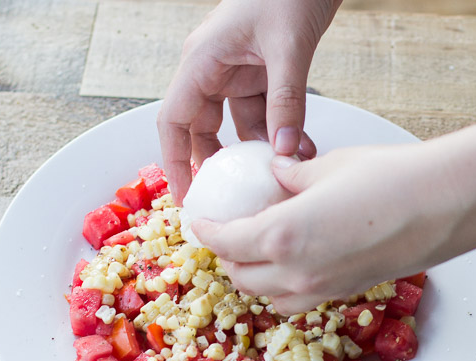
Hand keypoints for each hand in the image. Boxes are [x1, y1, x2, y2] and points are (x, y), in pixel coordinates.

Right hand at [157, 0, 341, 204]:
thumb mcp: (288, 48)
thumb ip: (286, 102)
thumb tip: (283, 151)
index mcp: (202, 60)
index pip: (175, 120)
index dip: (176, 161)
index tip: (187, 195)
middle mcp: (213, 68)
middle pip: (203, 128)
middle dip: (221, 163)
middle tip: (237, 197)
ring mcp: (237, 70)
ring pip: (240, 124)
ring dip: (262, 148)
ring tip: (286, 170)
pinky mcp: (262, 71)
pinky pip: (266, 111)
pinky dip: (281, 131)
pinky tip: (300, 148)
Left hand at [189, 142, 475, 313]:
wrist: (444, 205)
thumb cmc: (387, 178)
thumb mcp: (328, 167)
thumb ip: (292, 175)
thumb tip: (278, 174)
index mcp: (279, 237)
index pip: (225, 242)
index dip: (207, 230)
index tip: (201, 219)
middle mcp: (295, 274)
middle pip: (242, 277)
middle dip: (227, 257)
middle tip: (229, 233)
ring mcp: (322, 290)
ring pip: (270, 296)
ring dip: (256, 277)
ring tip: (259, 252)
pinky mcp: (347, 293)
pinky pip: (301, 300)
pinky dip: (287, 287)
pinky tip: (298, 262)